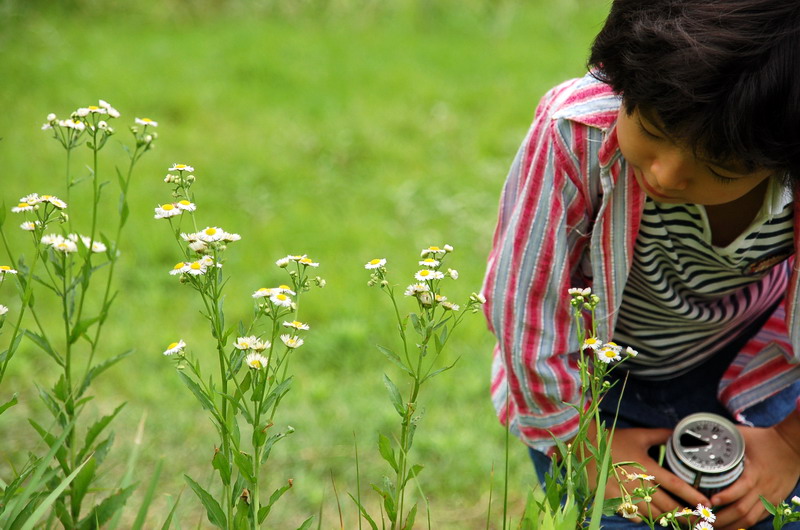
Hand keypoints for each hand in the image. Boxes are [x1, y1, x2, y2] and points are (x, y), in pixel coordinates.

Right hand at [585, 426, 710, 520]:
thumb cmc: (613, 440)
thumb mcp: (638, 435)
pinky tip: (651, 517)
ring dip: (667, 519)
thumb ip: (661, 436)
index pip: (675, 484)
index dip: (691, 494)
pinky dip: (644, 518)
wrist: (584, 446)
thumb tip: (681, 433)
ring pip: (652, 514)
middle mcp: (637, 483)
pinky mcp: (612, 501)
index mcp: (646, 466)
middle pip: (667, 505)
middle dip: (685, 515)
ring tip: (680, 522)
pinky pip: (633, 516)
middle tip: (698, 519)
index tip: (706, 502)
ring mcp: (624, 494)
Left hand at [711, 425, 799, 529]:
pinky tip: (729, 527)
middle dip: (721, 519)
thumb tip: (696, 435)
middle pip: (741, 511)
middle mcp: (762, 489)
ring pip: (749, 519)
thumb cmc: (763, 439)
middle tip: (702, 519)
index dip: (724, 497)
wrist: (791, 447)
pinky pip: (757, 518)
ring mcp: (768, 497)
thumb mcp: (741, 436)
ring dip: (730, 526)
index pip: (739, 489)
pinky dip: (742, 525)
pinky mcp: (773, 502)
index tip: (709, 502)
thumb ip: (721, 438)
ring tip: (711, 527)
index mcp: (753, 473)